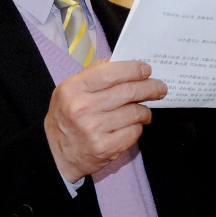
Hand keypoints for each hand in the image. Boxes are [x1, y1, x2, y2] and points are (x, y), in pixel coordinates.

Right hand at [44, 60, 167, 181]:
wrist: (56, 153)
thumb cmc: (66, 116)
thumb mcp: (70, 89)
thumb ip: (94, 73)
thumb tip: (124, 63)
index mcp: (73, 89)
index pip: (111, 72)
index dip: (133, 69)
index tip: (146, 70)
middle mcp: (82, 108)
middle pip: (128, 92)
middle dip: (149, 88)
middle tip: (159, 87)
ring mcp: (94, 130)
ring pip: (135, 112)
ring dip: (144, 110)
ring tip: (144, 110)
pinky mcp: (106, 148)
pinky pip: (134, 132)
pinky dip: (138, 127)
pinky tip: (132, 125)